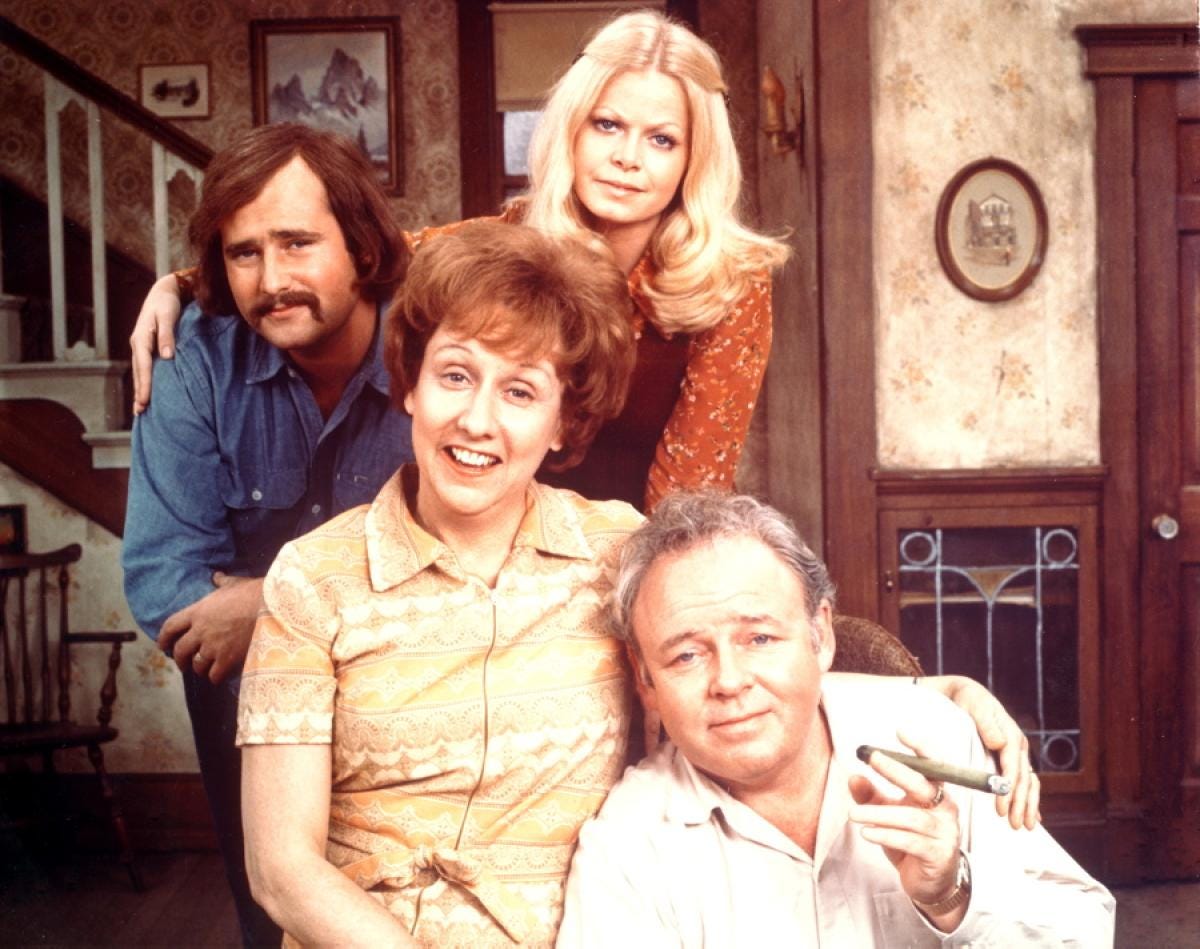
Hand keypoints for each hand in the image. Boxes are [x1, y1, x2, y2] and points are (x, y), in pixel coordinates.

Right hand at [131, 272, 183, 414]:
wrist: (163, 292)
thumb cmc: (167, 304)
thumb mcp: (168, 316)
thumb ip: (167, 335)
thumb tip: (167, 356)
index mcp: (141, 338)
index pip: (143, 366)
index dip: (144, 384)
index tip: (146, 400)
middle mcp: (137, 344)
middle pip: (138, 372)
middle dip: (139, 392)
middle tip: (140, 412)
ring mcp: (140, 346)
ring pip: (139, 372)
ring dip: (139, 389)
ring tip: (140, 408)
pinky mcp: (146, 347)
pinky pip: (143, 367)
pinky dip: (143, 380)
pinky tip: (145, 391)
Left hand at [158, 573, 263, 682]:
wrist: (272, 607)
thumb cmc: (253, 593)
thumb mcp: (234, 584)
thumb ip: (222, 582)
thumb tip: (217, 576)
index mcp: (198, 611)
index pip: (171, 626)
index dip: (163, 638)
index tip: (163, 645)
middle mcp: (201, 630)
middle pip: (180, 650)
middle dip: (179, 659)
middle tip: (183, 664)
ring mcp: (214, 646)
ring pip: (196, 664)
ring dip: (198, 669)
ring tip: (203, 670)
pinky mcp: (228, 658)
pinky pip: (214, 674)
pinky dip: (215, 677)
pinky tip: (219, 676)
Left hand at [848, 733, 964, 929]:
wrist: (930, 883)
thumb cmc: (911, 841)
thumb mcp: (889, 814)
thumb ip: (872, 796)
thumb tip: (853, 775)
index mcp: (936, 794)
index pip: (933, 766)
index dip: (920, 748)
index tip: (900, 731)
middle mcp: (945, 810)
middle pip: (923, 785)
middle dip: (897, 770)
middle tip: (871, 758)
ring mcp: (945, 833)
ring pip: (913, 817)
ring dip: (880, 813)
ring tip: (854, 814)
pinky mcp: (938, 855)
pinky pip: (911, 842)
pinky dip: (887, 835)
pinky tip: (867, 833)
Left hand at [918, 674, 1039, 828]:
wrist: (964, 693)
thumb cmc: (967, 698)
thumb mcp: (974, 703)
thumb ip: (986, 722)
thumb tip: (1000, 743)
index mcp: (1011, 735)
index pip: (1013, 767)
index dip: (1008, 789)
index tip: (1001, 808)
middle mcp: (1017, 746)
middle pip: (1023, 779)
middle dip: (1020, 804)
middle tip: (1014, 825)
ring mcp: (1016, 754)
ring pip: (1028, 783)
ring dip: (1028, 805)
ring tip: (1024, 825)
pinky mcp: (1011, 758)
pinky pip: (1024, 781)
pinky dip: (1030, 799)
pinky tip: (1032, 816)